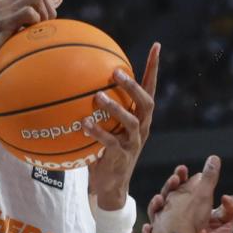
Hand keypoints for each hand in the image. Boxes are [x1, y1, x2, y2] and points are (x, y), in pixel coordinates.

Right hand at [0, 0, 55, 88]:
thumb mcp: (5, 40)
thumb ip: (17, 31)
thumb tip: (39, 34)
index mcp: (3, 7)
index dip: (45, 7)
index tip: (46, 25)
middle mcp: (2, 6)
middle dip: (48, 8)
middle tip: (47, 27)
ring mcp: (0, 13)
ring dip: (44, 13)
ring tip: (40, 30)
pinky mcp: (1, 24)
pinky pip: (28, 12)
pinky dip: (36, 22)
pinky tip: (31, 35)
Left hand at [85, 42, 159, 209]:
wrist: (110, 186)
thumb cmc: (104, 150)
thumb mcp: (105, 126)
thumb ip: (98, 107)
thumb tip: (76, 80)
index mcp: (140, 117)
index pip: (150, 88)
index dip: (153, 68)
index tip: (156, 46)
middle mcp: (141, 128)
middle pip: (146, 103)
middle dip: (133, 86)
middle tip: (117, 72)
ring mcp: (133, 143)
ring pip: (130, 121)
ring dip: (115, 107)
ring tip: (98, 96)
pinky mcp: (121, 157)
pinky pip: (109, 142)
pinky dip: (97, 132)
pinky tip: (83, 124)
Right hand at [142, 156, 232, 232]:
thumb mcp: (226, 222)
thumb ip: (230, 207)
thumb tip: (227, 196)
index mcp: (189, 207)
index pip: (182, 188)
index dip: (181, 178)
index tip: (183, 170)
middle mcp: (175, 215)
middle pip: (167, 196)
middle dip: (169, 186)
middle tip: (175, 179)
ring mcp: (166, 228)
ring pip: (155, 213)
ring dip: (155, 204)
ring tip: (160, 199)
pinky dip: (148, 231)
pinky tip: (149, 228)